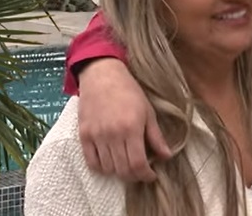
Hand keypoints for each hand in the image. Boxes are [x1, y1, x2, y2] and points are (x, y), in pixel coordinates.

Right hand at [77, 58, 170, 181]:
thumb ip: (156, 136)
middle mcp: (112, 135)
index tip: (151, 175)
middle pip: (122, 170)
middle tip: (140, 171)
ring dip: (119, 172)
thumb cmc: (129, 91)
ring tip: (127, 165)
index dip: (146, 175)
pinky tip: (111, 162)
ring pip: (107, 169)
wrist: (102, 76)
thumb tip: (167, 156)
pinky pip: (91, 162)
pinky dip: (102, 168)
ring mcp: (96, 136)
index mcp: (131, 128)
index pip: (137, 164)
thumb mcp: (148, 112)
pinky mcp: (83, 136)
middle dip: (134, 176)